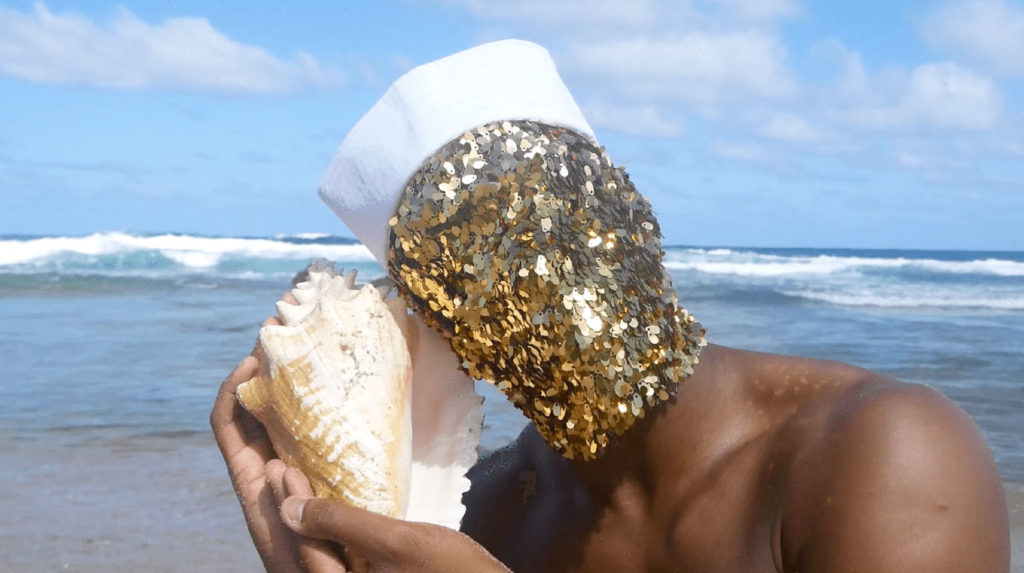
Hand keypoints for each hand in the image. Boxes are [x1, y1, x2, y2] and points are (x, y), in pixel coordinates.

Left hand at [211, 312, 347, 571]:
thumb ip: (297, 524)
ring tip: (315, 346)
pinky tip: (345, 391)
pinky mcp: (322, 476)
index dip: (233, 385)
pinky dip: (320, 406)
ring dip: (294, 379)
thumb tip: (280, 468)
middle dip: (265, 366)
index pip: (227, 425)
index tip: (256, 354)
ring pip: (285, 416)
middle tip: (289, 329)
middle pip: (255, 408)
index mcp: (254, 489)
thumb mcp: (307, 563)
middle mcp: (269, 474)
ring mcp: (295, 473)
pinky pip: (313, 432)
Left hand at [277, 492, 510, 572]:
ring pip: (323, 554)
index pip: (305, 548)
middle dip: (292, 509)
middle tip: (282, 469)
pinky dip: (332, 532)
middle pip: (307, 552)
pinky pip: (342, 557)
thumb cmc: (451, 571)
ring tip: (301, 480)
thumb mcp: (396, 541)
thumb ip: (342, 524)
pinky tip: (333, 507)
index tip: (282, 468)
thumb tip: (288, 509)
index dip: (290, 505)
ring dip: (310, 518)